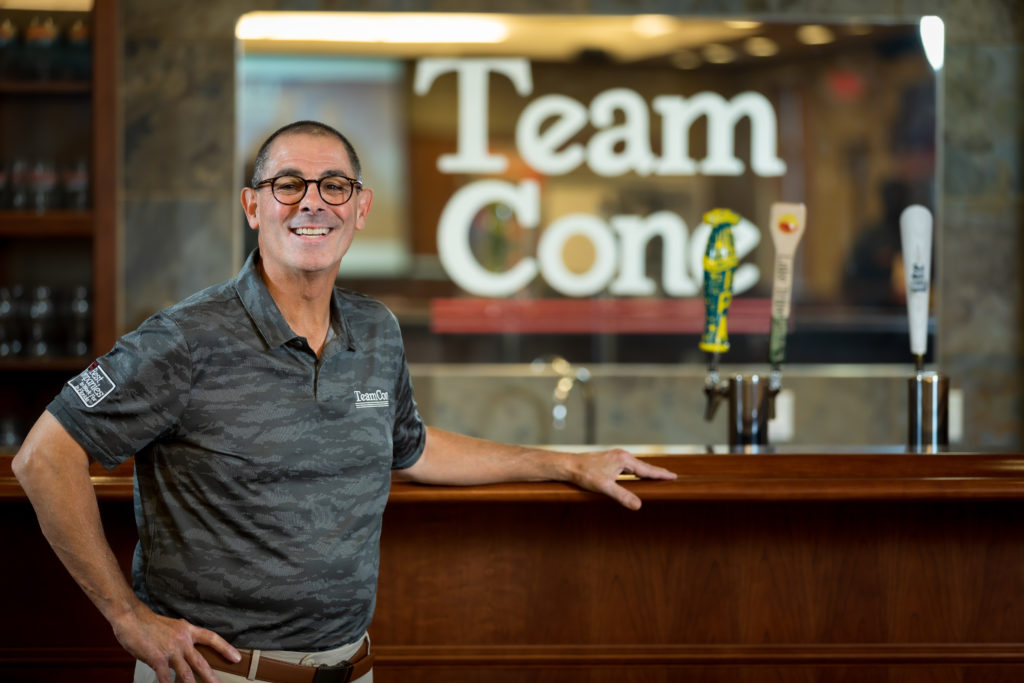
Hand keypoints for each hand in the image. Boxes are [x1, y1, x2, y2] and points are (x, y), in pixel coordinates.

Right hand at [112, 601, 239, 682]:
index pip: (212, 638)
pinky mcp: (158, 658)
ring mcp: (171, 650)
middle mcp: (183, 640)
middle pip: (201, 662)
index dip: (226, 648)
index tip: (237, 657)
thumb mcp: (172, 627)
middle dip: (211, 676)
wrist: (132, 617)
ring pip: (186, 673)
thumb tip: (185, 654)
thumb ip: (181, 640)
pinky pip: (165, 678)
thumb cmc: (150, 623)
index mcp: (188, 630)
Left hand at [568, 448, 676, 509]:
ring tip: (657, 475)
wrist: (569, 465)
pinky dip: (636, 470)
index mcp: (624, 460)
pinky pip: (628, 465)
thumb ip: (622, 496)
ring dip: (647, 470)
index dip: (661, 474)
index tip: (674, 476)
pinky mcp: (610, 459)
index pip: (647, 469)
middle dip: (657, 472)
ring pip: (636, 465)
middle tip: (671, 476)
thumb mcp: (605, 487)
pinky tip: (635, 474)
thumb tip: (638, 506)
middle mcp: (622, 455)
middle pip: (644, 466)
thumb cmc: (585, 475)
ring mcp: (615, 456)